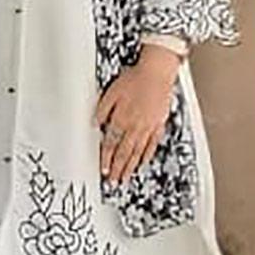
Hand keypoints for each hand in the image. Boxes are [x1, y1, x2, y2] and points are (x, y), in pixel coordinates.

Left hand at [95, 44, 181, 183]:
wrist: (157, 73)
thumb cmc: (134, 79)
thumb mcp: (111, 91)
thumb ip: (102, 109)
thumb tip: (95, 123)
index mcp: (121, 118)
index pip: (111, 143)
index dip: (106, 158)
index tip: (103, 169)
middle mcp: (135, 126)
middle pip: (124, 152)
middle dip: (118, 168)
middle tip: (113, 181)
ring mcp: (148, 127)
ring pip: (138, 152)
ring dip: (130, 167)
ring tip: (125, 178)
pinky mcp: (158, 125)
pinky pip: (152, 145)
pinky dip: (146, 156)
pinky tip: (142, 162)